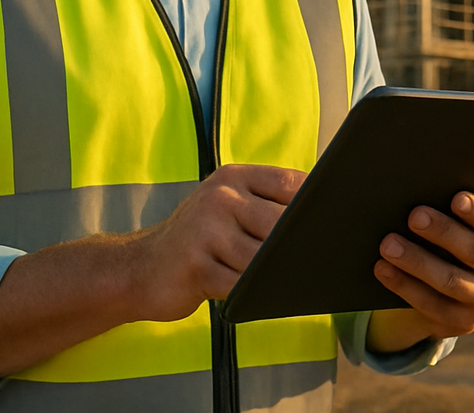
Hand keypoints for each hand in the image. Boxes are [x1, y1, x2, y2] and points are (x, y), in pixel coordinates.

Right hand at [124, 164, 305, 321]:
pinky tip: (264, 295)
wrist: (137, 268)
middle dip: (302, 244)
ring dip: (280, 272)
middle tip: (321, 260)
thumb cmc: (197, 238)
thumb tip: (323, 216)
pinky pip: (243, 284)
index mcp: (233, 178)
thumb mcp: (227, 205)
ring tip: (293, 279)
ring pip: (265, 257)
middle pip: (282, 223)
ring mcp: (207, 232)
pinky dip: (259, 293)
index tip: (335, 222)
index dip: (317, 205)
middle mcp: (220, 198)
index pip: (290, 183)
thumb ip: (266, 203)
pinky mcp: (198, 269)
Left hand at [369, 191, 473, 347]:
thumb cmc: (447, 237)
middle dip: (443, 232)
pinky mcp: (463, 322)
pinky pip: (432, 305)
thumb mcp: (458, 223)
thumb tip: (422, 194)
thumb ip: (452, 211)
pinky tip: (383, 268)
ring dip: (417, 261)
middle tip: (414, 216)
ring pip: (452, 281)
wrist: (439, 285)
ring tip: (389, 244)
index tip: (456, 198)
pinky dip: (404, 285)